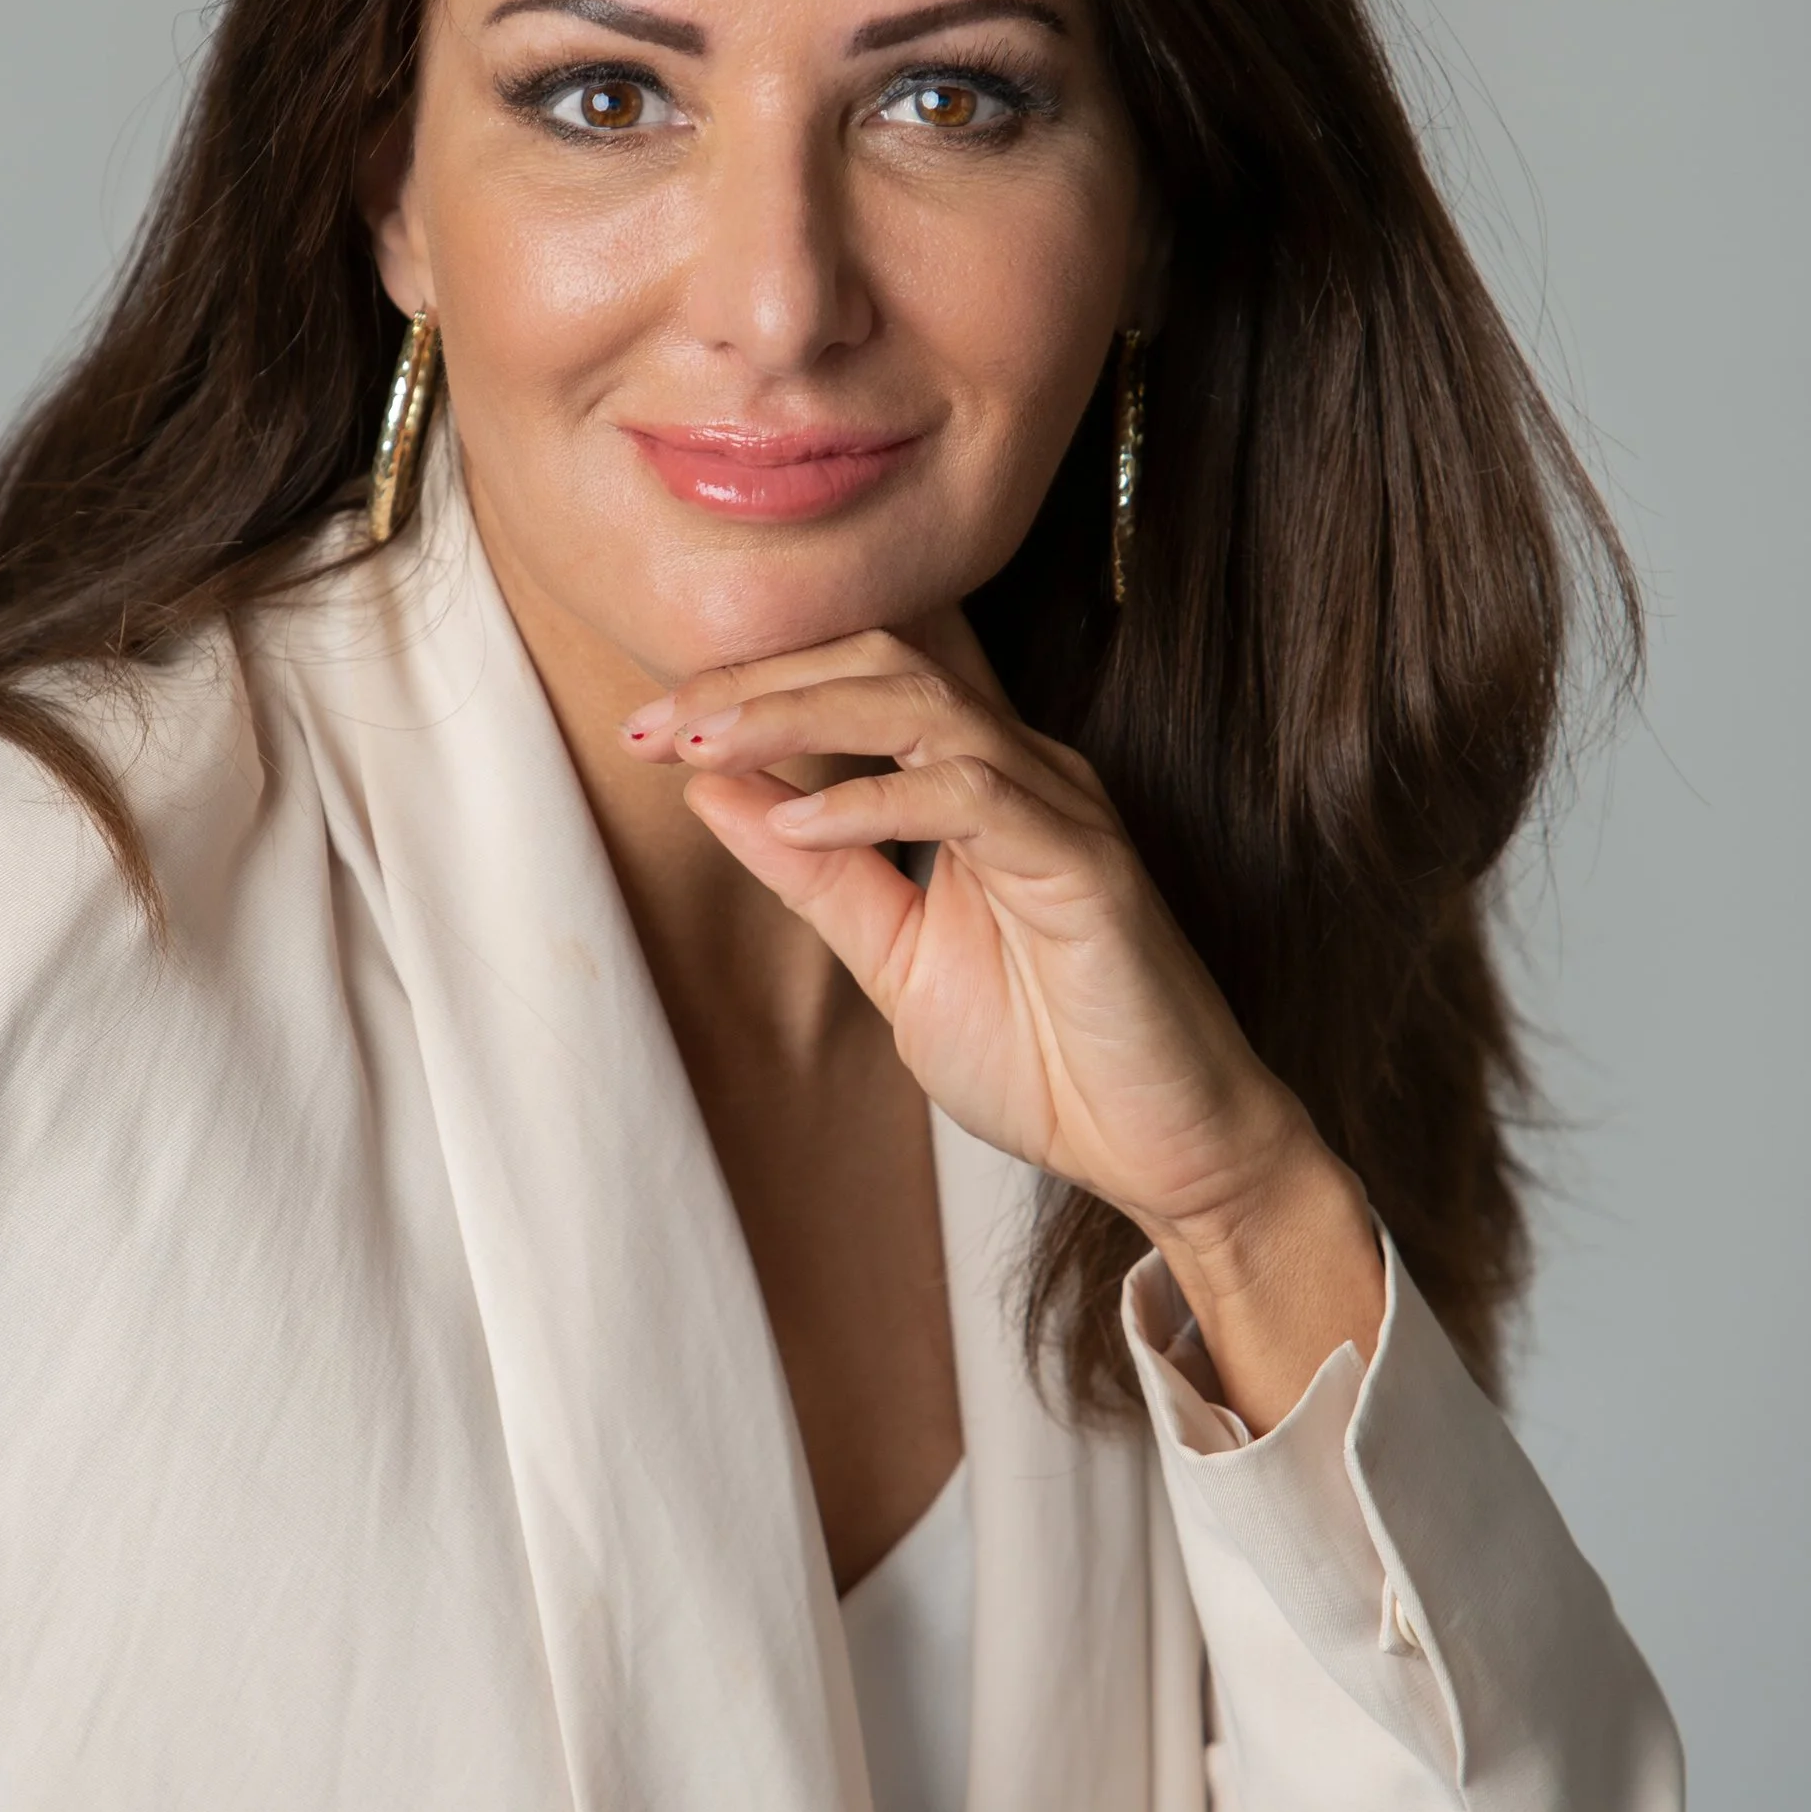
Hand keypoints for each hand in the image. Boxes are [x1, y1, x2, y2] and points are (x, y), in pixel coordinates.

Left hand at [621, 628, 1386, 1430]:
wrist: (1162, 1146)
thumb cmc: (1046, 1055)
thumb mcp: (893, 956)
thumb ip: (814, 874)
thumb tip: (712, 790)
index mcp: (975, 783)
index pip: (857, 682)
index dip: (750, 687)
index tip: (648, 728)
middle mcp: (1021, 772)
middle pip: (881, 665)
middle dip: (757, 684)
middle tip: (655, 722)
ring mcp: (1059, 808)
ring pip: (922, 708)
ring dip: (801, 718)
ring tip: (706, 747)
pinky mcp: (1087, 865)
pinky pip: (972, 797)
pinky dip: (876, 799)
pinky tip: (801, 818)